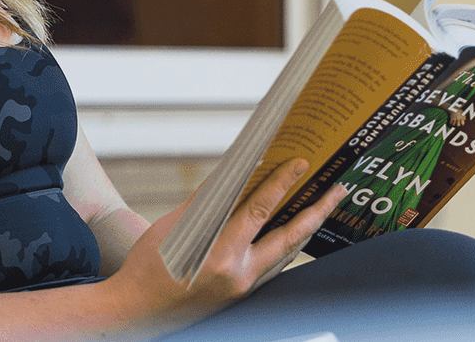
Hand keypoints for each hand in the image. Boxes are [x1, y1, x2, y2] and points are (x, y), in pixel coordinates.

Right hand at [101, 158, 348, 338]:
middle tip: (337, 190)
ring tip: (323, 207)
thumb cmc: (148, 268)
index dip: (282, 183)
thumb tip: (234, 176)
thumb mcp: (173, 226)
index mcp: (220, 253)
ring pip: (286, 254)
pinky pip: (273, 267)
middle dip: (316, 211)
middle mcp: (238, 273)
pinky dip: (286, 247)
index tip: (301, 163)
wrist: (137, 311)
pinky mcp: (241, 295)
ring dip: (306, 228)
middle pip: (289, 237)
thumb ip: (208, 202)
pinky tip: (293, 233)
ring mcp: (243, 288)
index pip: (260, 209)